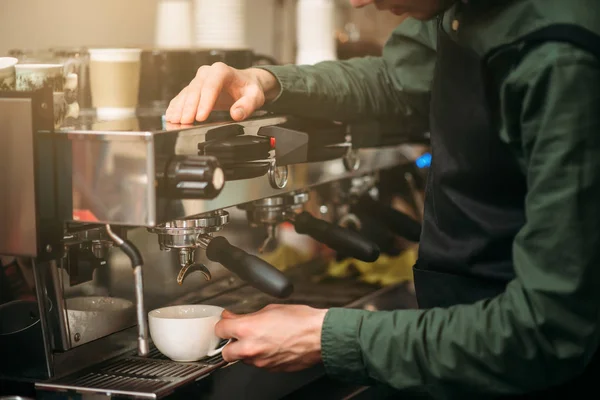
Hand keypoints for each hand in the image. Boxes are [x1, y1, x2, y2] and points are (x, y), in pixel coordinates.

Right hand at [165, 63, 279, 123]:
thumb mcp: (255, 96)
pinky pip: (182, 97)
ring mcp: (199, 80)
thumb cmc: (249, 88)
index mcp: (222, 71)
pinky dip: (176, 107)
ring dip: (180, 108)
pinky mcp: (194, 89)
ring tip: (175, 120)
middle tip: (185, 122)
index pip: (211, 86)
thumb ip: (247, 105)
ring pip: (186, 93)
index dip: (204, 102)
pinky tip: (171, 115)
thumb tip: (236, 114)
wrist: (245, 83)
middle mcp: (207, 73)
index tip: (201, 117)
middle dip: (189, 107)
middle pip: (195, 90)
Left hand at [215, 304, 327, 371]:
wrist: (320, 336)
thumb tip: (234, 317)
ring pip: (242, 360)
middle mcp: (250, 348)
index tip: (227, 322)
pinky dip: (261, 356)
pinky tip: (272, 345)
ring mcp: (260, 362)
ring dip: (246, 351)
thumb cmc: (300, 320)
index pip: (220, 330)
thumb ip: (247, 315)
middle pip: (225, 352)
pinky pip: (258, 364)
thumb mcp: (270, 309)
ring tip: (262, 338)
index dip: (224, 324)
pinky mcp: (270, 369)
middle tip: (239, 335)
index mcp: (247, 329)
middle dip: (230, 344)